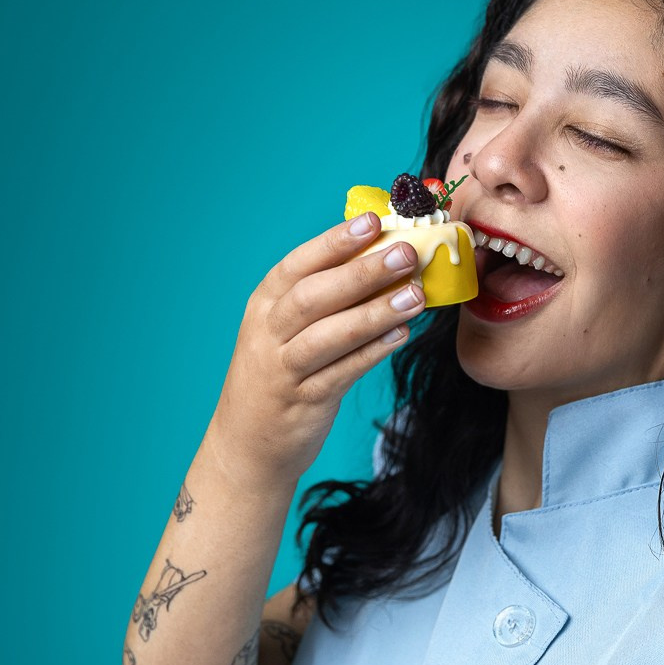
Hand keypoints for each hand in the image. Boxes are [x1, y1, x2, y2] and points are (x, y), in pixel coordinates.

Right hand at [205, 212, 424, 490]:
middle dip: (362, 271)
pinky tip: (400, 335)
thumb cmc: (281, 373)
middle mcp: (268, 332)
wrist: (247, 444)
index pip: (299, 264)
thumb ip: (326, 297)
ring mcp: (282, 369)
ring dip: (374, 312)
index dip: (335, 242)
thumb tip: (381, 256)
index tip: (373, 221)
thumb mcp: (287, 329)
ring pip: (328, 334)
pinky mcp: (303, 402)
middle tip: (406, 253)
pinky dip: (371, 353)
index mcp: (265, 304)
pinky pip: (341, 373)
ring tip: (415, 295)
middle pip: (314, 295)